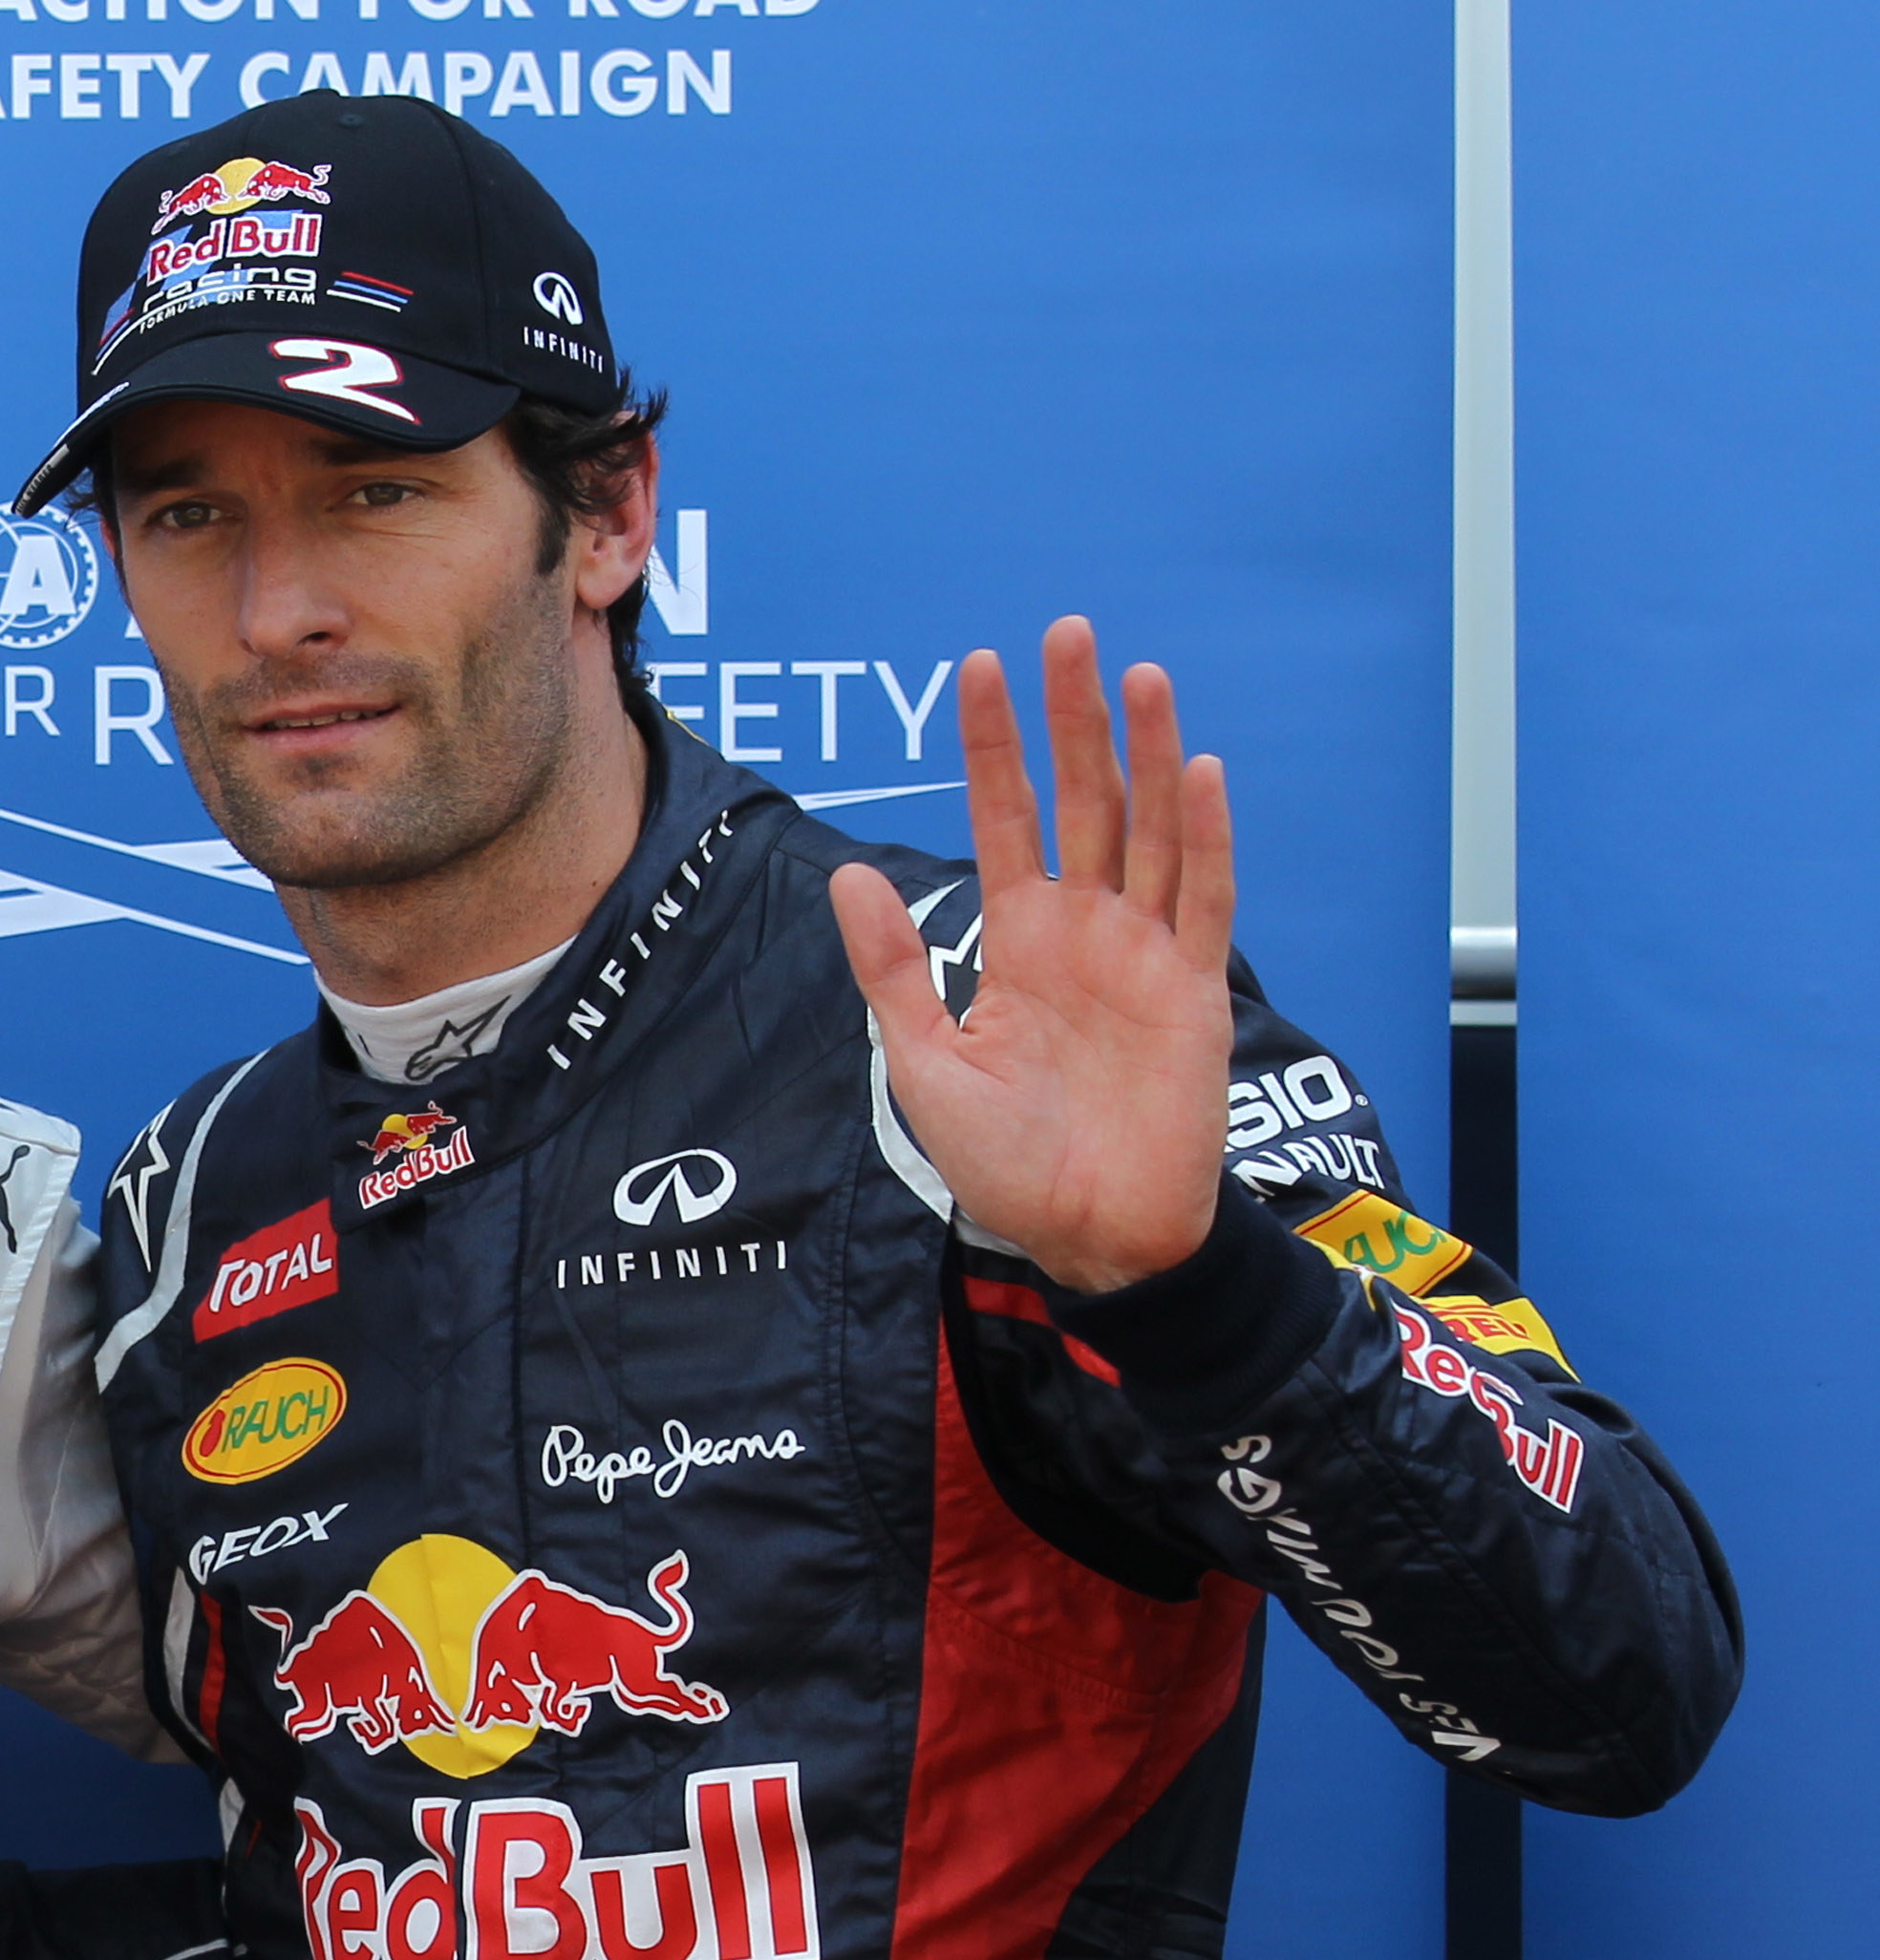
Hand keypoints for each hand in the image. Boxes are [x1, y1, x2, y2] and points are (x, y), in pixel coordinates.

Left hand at [831, 616, 1234, 1293]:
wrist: (1084, 1231)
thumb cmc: (1005, 1159)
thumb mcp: (926, 1059)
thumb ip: (894, 966)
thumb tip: (847, 875)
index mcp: (1020, 939)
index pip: (1007, 818)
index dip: (995, 747)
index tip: (980, 669)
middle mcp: (1087, 930)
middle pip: (1085, 800)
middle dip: (1074, 720)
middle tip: (1067, 634)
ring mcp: (1145, 953)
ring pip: (1151, 830)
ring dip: (1146, 753)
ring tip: (1136, 676)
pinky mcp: (1194, 989)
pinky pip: (1204, 900)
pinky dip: (1206, 837)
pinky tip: (1198, 770)